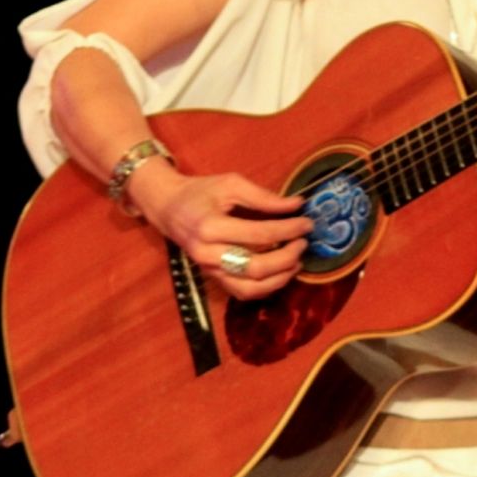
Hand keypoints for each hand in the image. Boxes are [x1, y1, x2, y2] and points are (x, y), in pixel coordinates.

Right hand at [127, 163, 313, 299]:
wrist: (168, 208)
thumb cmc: (200, 192)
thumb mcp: (231, 183)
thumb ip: (264, 197)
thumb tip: (297, 205)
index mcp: (211, 227)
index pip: (259, 234)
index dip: (288, 230)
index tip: (307, 223)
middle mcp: (208, 254)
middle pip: (256, 267)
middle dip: (287, 257)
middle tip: (304, 243)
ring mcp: (209, 270)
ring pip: (249, 288)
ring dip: (279, 279)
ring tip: (297, 262)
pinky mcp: (212, 278)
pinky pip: (242, 292)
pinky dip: (265, 288)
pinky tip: (281, 273)